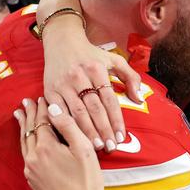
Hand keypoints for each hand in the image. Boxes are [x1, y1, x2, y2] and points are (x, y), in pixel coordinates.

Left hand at [16, 97, 109, 189]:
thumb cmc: (88, 181)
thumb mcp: (83, 149)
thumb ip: (68, 126)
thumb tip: (53, 108)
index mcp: (46, 147)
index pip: (41, 121)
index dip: (42, 108)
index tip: (40, 97)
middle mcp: (33, 157)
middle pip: (29, 130)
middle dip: (28, 115)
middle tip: (26, 102)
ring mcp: (31, 171)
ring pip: (24, 143)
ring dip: (23, 128)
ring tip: (19, 116)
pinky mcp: (33, 181)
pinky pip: (26, 155)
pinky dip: (25, 143)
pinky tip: (27, 141)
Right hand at [42, 31, 141, 152]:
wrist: (61, 41)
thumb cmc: (91, 54)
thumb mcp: (114, 60)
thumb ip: (130, 77)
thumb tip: (139, 99)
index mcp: (97, 69)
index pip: (109, 100)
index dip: (116, 120)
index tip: (122, 137)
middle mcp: (80, 76)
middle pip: (94, 109)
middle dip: (104, 130)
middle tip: (111, 147)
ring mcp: (63, 84)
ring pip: (77, 112)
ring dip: (88, 132)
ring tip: (97, 146)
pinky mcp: (49, 90)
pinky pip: (60, 111)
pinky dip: (68, 125)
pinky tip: (75, 137)